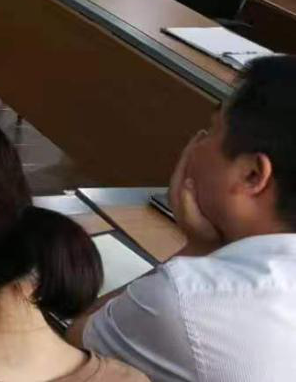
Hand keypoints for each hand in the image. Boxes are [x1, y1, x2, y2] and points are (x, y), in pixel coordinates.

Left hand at [169, 129, 223, 253]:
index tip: (199, 137)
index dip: (190, 151)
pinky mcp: (192, 199)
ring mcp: (185, 196)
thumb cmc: (203, 238)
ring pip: (188, 169)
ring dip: (195, 156)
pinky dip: (199, 166)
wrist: (205, 252)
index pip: (182, 167)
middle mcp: (178, 194)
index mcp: (178, 196)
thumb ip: (188, 203)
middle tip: (203, 134)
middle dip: (192, 150)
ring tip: (206, 143)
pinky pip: (194, 176)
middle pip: (183, 165)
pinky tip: (209, 162)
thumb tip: (187, 180)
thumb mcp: (195, 222)